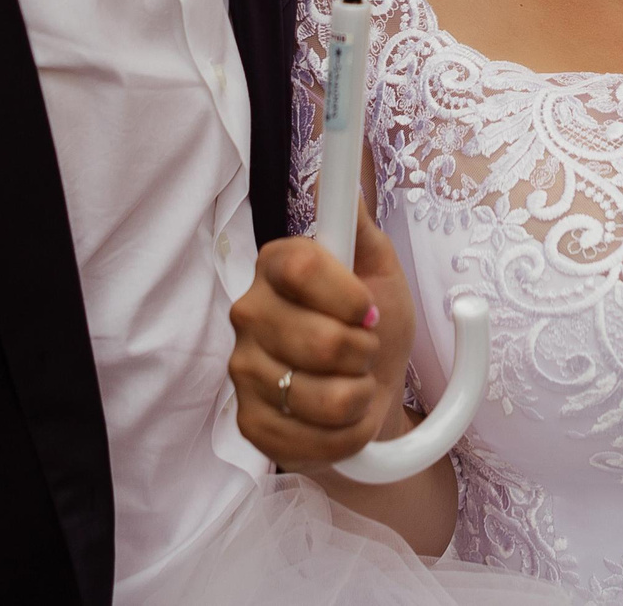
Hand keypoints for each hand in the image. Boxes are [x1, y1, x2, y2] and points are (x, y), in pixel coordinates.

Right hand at [229, 204, 415, 469]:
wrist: (372, 399)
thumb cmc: (374, 329)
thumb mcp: (380, 271)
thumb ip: (359, 228)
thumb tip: (337, 182)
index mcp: (277, 266)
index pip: (300, 267)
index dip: (346, 296)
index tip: (369, 311)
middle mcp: (249, 313)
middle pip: (317, 340)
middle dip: (362, 353)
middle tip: (363, 352)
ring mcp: (242, 370)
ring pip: (318, 395)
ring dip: (357, 397)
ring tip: (353, 386)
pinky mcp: (248, 423)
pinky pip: (306, 440)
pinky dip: (342, 436)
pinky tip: (339, 422)